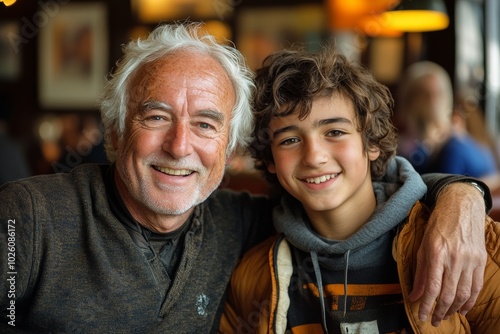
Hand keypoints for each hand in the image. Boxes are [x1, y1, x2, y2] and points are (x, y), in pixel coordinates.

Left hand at [409, 182, 486, 326]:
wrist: (461, 206)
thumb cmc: (437, 224)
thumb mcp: (422, 245)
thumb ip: (419, 272)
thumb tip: (414, 295)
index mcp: (437, 253)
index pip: (431, 287)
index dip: (426, 305)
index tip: (421, 316)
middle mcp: (455, 258)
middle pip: (449, 294)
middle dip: (440, 311)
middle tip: (434, 320)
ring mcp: (470, 260)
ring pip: (464, 293)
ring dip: (454, 309)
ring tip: (445, 315)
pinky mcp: (481, 260)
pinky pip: (477, 286)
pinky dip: (470, 301)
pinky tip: (463, 308)